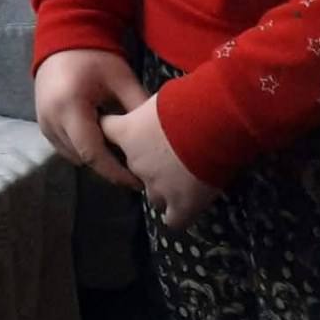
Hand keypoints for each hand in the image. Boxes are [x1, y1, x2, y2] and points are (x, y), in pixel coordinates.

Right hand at [34, 48, 146, 189]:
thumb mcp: (121, 79)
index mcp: (70, 108)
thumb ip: (138, 108)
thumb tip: (159, 137)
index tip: (140, 182)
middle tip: (137, 169)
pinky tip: (103, 140)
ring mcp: (43, 123)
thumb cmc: (94, 57)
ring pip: (74, 157)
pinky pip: (66, 148)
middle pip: (84, 159)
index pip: (93, 153)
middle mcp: (51, 120)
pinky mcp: (43, 124)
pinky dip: (84, 149)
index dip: (117, 172)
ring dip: (96, 158)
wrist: (63, 39)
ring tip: (121, 153)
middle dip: (110, 167)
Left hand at [98, 93, 219, 229]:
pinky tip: (185, 209)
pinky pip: (174, 220)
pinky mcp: (181, 205)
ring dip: (164, 189)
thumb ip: (152, 110)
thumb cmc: (188, 101)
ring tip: (183, 180)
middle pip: (134, 168)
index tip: (124, 129)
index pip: (107, 130)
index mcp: (127, 132)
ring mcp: (157, 187)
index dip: (116, 131)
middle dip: (149, 164)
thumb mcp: (162, 98)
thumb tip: (159, 109)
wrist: (212, 123)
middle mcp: (135, 162)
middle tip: (171, 155)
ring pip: (154, 196)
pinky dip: (178, 216)